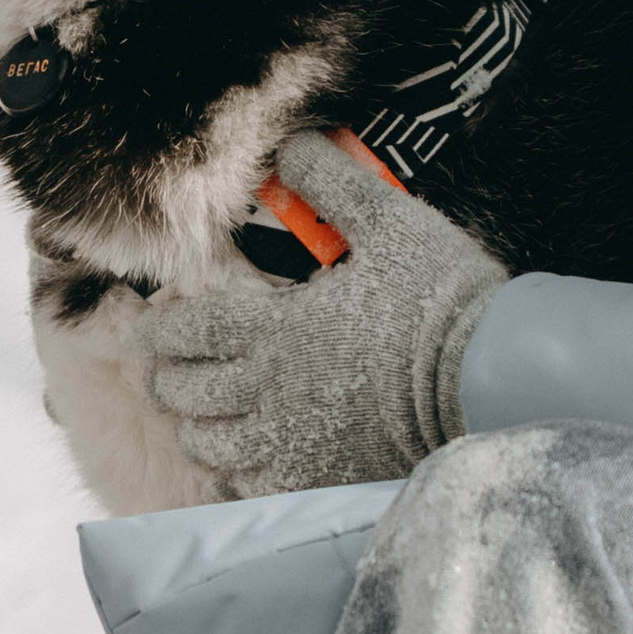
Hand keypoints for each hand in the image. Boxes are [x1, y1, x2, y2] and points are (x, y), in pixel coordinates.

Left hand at [151, 132, 507, 497]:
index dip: (156, 330)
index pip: (188, 331)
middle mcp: (270, 391)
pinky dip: (237, 472)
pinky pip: (252, 487)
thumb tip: (291, 146)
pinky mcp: (319, 479)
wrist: (488, 374)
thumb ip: (331, 182)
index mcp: (277, 327)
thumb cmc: (439, 294)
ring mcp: (292, 443)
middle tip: (169, 368)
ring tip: (204, 414)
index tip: (143, 328)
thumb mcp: (390, 220)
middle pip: (186, 394)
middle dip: (168, 378)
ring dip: (198, 426)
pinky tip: (249, 458)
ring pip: (210, 445)